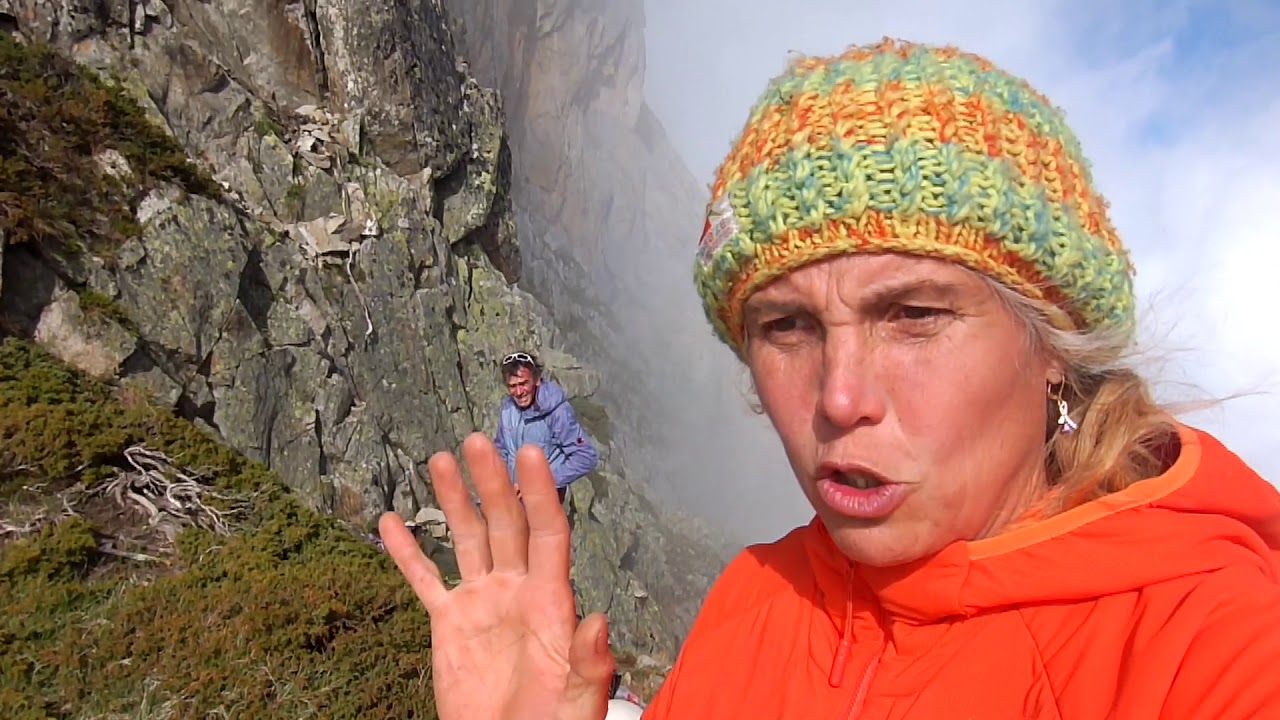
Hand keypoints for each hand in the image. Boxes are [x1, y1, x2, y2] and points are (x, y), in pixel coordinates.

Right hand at [379, 433, 614, 719]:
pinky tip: (390, 523)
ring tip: (441, 458)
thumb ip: (588, 662)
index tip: (529, 453)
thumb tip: (598, 621)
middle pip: (505, 523)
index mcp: (551, 601)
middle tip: (477, 440)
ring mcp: (481, 603)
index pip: (547, 533)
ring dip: (455, 500)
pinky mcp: (449, 624)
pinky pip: (425, 581)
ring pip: (468, 538)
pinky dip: (407, 553)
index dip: (539, 492)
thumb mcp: (578, 700)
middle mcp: (517, 590)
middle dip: (491, 481)